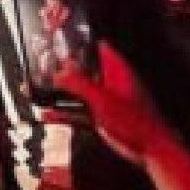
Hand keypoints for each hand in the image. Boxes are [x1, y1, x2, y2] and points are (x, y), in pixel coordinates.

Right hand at [51, 42, 171, 165]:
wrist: (149, 148)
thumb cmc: (135, 121)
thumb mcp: (103, 100)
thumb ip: (80, 84)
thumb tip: (60, 70)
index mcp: (118, 71)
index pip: (98, 47)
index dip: (79, 43)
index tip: (59, 41)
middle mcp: (111, 83)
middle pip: (85, 68)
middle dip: (65, 68)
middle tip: (43, 66)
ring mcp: (106, 100)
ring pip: (80, 90)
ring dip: (62, 92)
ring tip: (40, 89)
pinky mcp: (101, 117)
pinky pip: (78, 112)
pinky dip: (64, 112)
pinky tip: (48, 115)